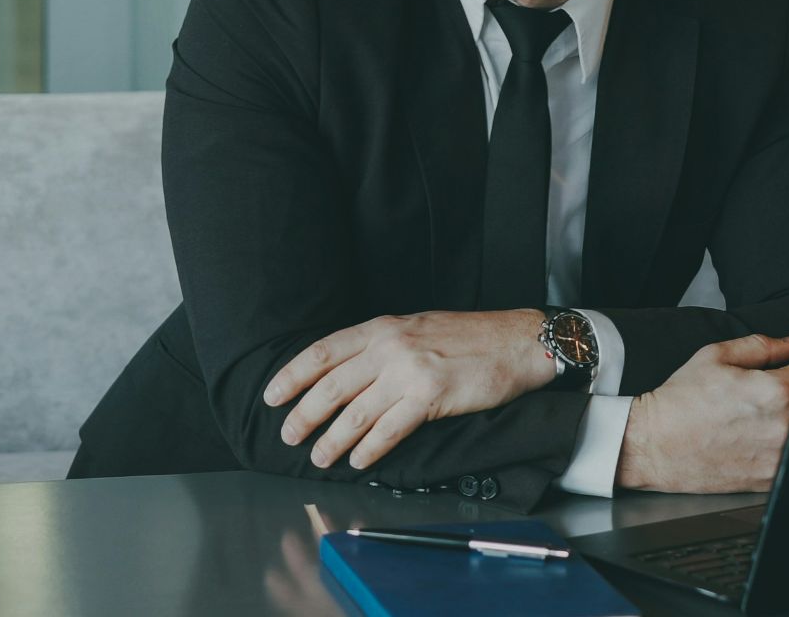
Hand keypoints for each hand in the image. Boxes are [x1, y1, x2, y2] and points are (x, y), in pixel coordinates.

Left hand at [263, 309, 551, 470]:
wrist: (516, 341)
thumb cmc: (468, 338)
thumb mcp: (415, 328)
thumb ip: (380, 346)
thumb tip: (345, 374)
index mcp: (381, 327)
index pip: (323, 352)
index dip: (292, 376)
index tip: (273, 395)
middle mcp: (389, 346)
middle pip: (332, 385)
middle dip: (304, 414)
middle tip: (288, 435)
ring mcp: (409, 371)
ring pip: (356, 412)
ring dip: (332, 439)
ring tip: (319, 457)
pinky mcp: (431, 396)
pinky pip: (389, 429)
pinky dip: (369, 448)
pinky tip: (358, 460)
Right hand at [615, 333, 788, 492]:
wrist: (654, 445)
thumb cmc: (680, 402)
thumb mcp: (714, 357)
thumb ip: (760, 346)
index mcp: (775, 392)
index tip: (783, 372)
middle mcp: (784, 426)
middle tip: (762, 399)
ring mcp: (780, 457)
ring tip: (756, 421)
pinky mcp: (772, 479)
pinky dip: (781, 447)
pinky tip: (754, 441)